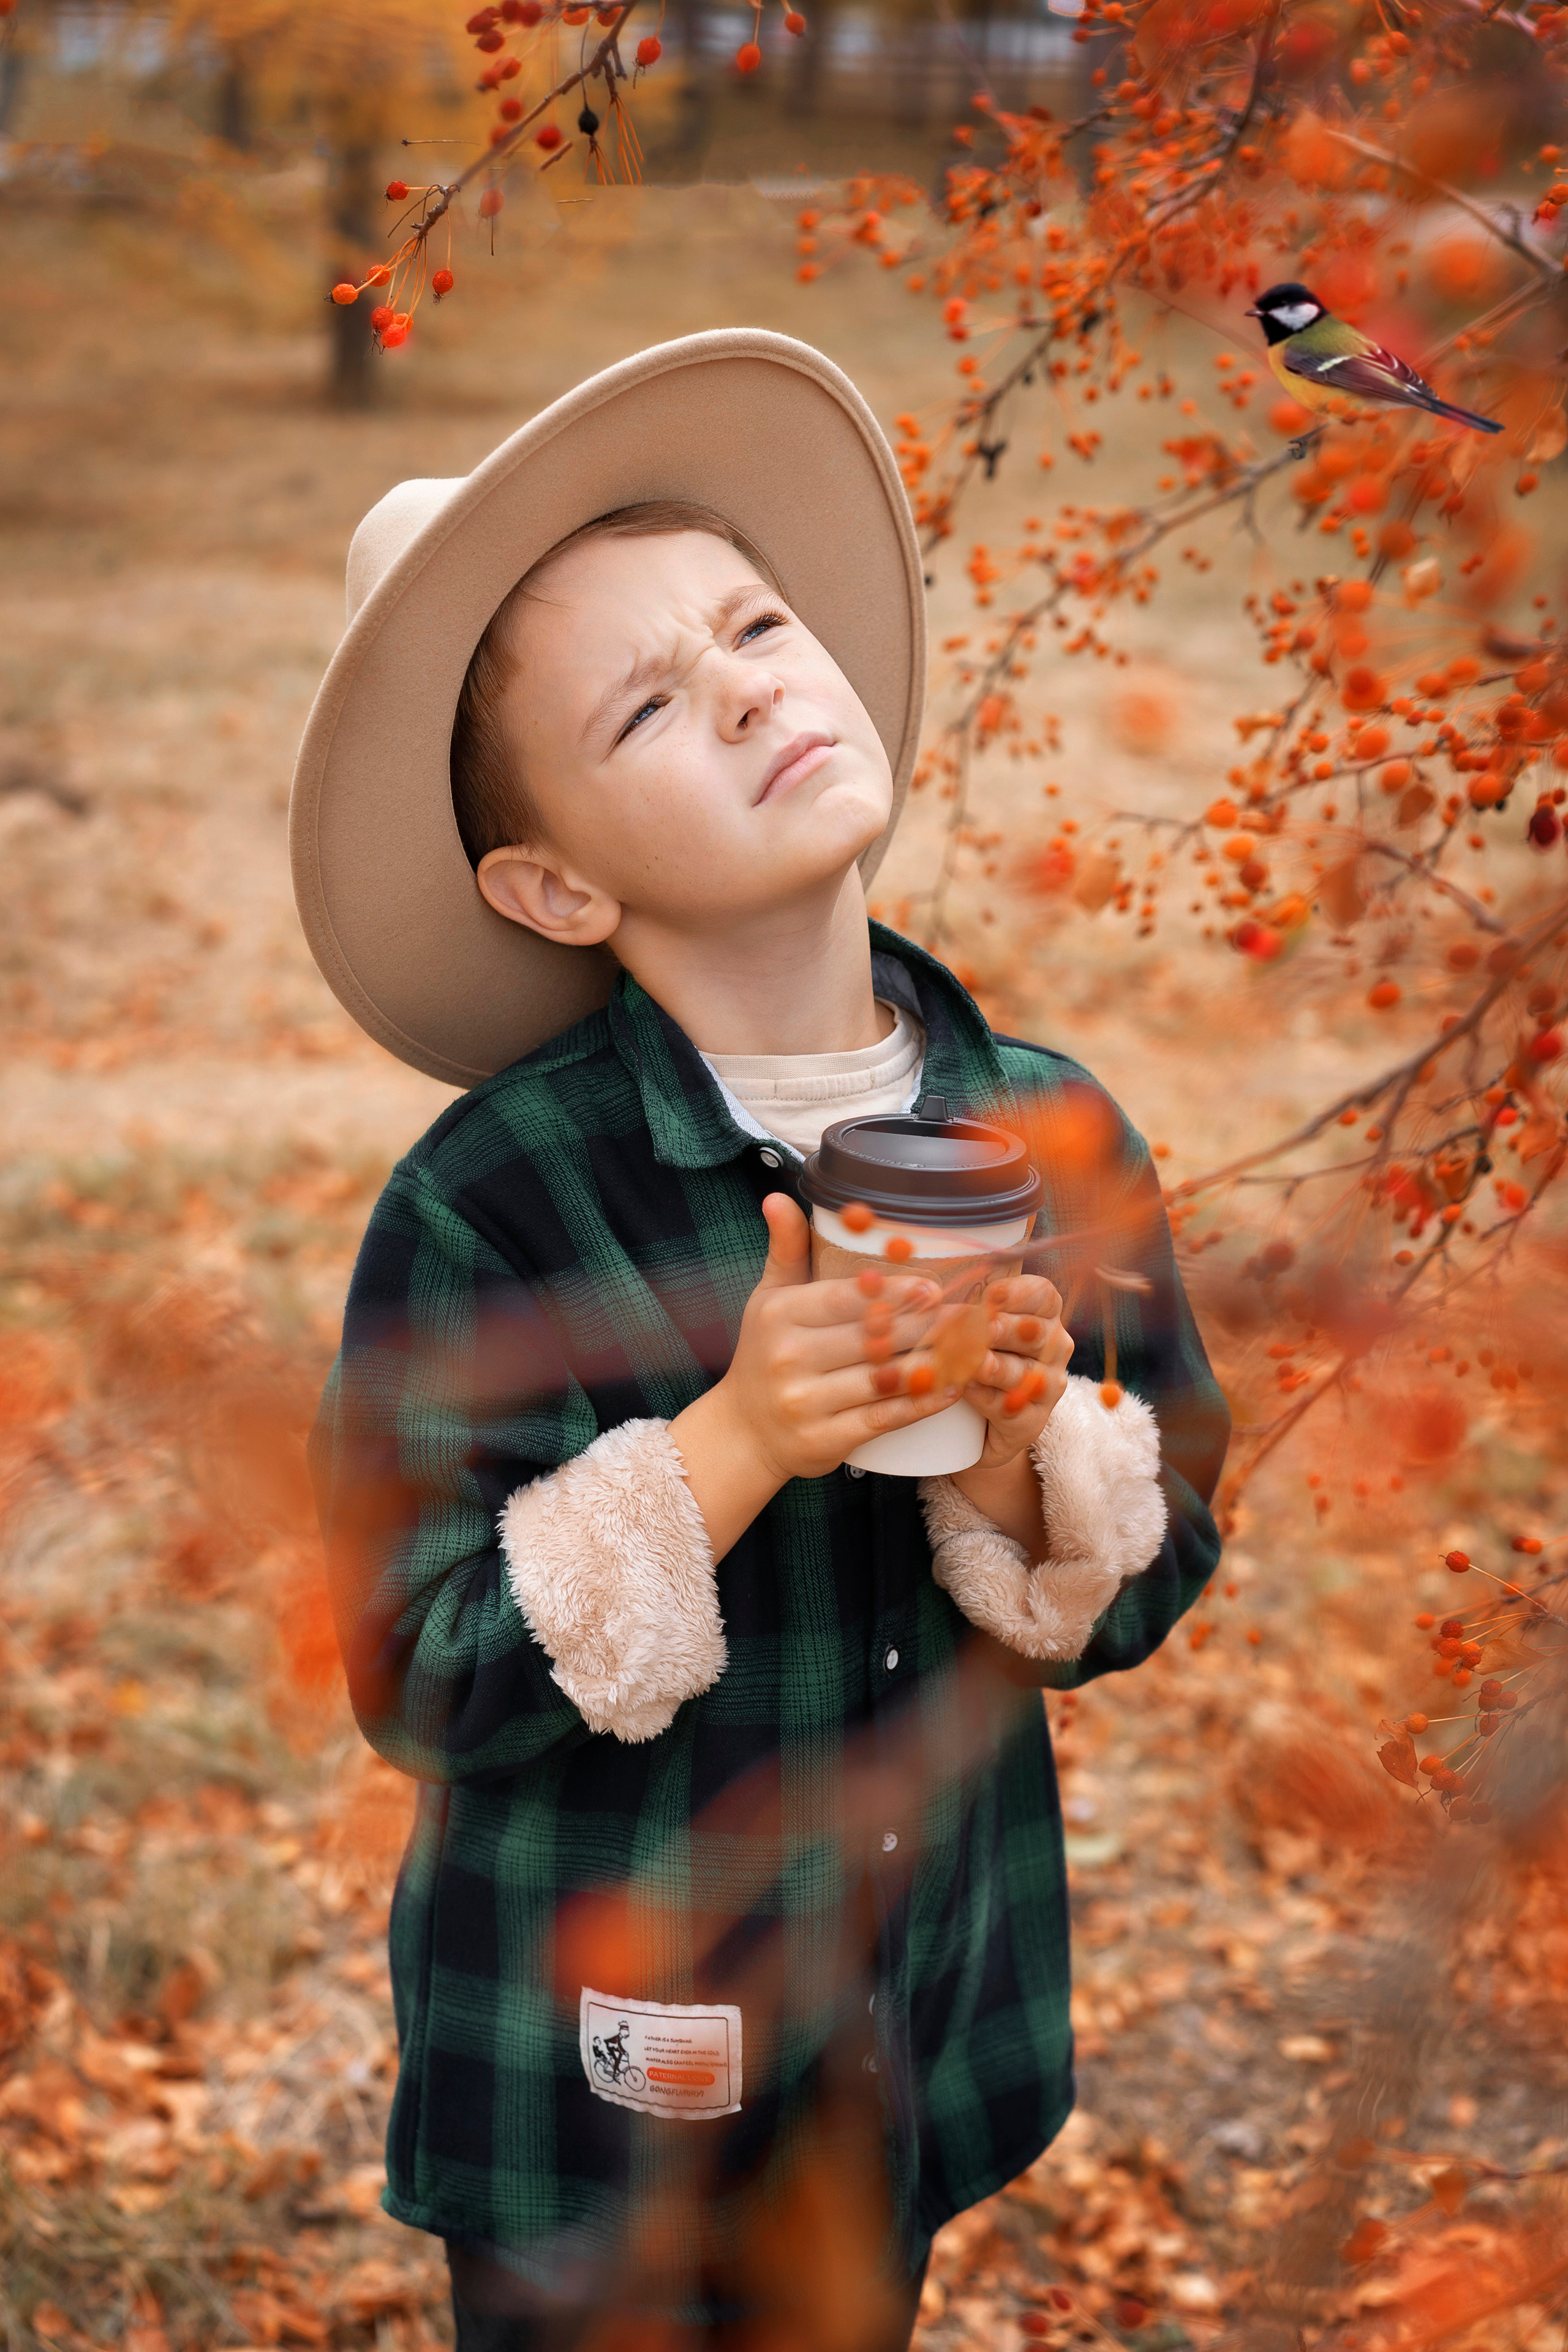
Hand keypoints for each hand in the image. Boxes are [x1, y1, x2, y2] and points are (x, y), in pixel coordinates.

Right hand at [668, 1196, 957, 1560]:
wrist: (744, 1433)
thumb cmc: (764, 1356)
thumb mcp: (767, 1299)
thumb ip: (785, 1248)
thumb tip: (778, 1196)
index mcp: (780, 1315)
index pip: (847, 1298)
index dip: (895, 1293)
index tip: (934, 1287)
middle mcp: (789, 1358)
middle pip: (874, 1337)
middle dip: (928, 1325)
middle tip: (971, 1314)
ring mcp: (806, 1402)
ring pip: (885, 1378)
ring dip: (936, 1362)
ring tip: (973, 1346)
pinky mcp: (826, 1440)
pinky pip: (885, 1418)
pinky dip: (923, 1404)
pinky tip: (953, 1388)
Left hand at [959, 1275, 1073, 1471]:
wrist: (978, 1422)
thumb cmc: (972, 1358)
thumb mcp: (969, 1327)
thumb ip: (962, 1308)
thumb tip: (930, 1290)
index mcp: (1043, 1316)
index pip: (1043, 1295)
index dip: (1019, 1292)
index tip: (993, 1293)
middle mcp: (1053, 1348)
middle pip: (1034, 1333)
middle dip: (1003, 1329)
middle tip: (981, 1327)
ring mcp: (1048, 1386)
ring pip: (1024, 1373)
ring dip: (995, 1367)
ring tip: (971, 1363)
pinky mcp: (1033, 1421)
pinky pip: (1013, 1409)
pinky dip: (987, 1400)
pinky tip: (966, 1391)